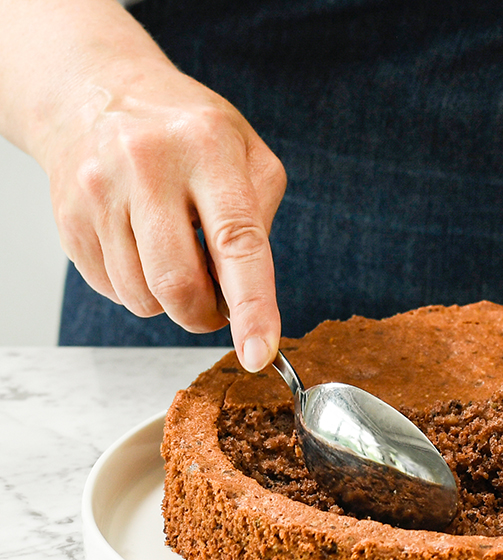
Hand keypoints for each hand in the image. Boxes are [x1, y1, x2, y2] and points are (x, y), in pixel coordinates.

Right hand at [0, 0, 283, 370]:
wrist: (99, 91)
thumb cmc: (190, 131)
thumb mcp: (248, 153)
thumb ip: (260, 218)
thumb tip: (249, 295)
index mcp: (207, 149)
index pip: (236, 242)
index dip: (251, 307)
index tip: (259, 353)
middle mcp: (147, 167)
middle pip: (178, 285)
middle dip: (205, 315)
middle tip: (217, 304)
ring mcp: (100, 193)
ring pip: (143, 297)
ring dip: (170, 301)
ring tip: (178, 257)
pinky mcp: (70, 219)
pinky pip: (112, 290)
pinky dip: (138, 287)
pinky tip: (143, 246)